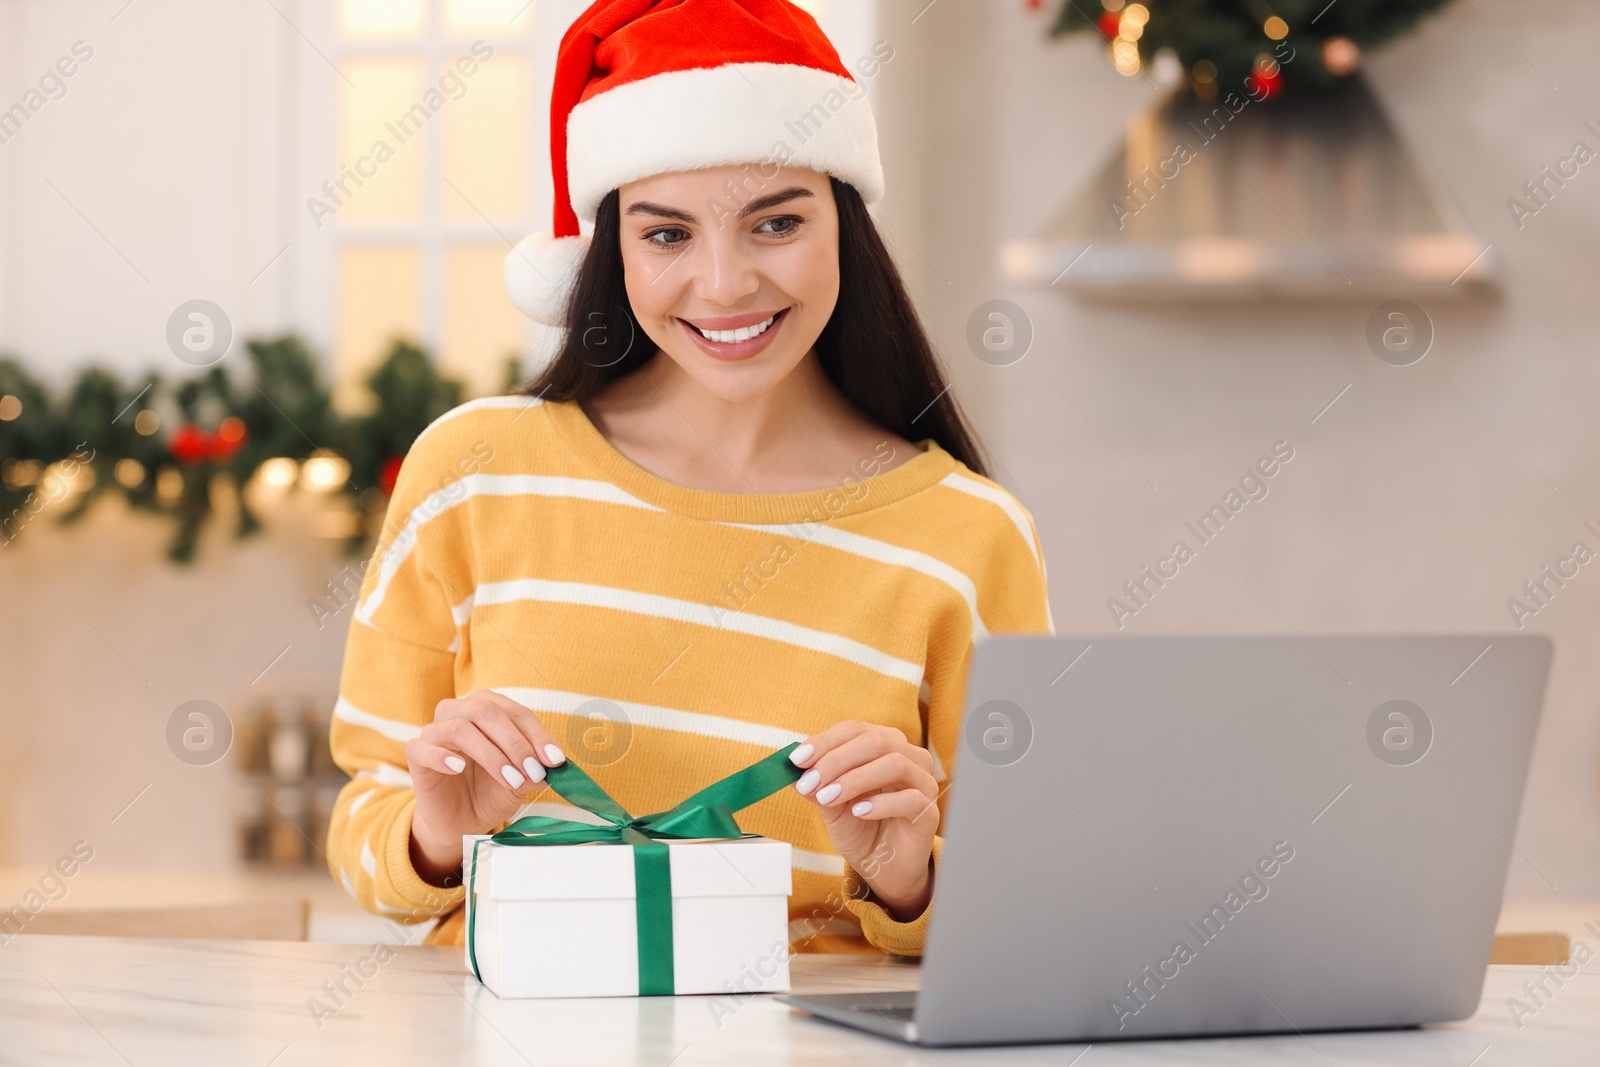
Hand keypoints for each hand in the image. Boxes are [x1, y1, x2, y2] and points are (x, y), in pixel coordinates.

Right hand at [404, 689, 565, 885]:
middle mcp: (459, 711)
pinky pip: (422, 748)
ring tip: (510, 779)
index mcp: (488, 709)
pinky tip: (459, 768)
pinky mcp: (416, 755)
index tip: (555, 760)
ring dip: (490, 754)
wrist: (461, 821)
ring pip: (459, 728)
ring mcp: (434, 731)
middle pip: (486, 711)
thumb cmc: (490, 791)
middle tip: (533, 770)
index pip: (516, 712)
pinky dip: (441, 756)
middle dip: (515, 742)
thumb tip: (552, 766)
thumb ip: (534, 770)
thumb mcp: (520, 781)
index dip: (537, 735)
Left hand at [789, 721, 939, 920]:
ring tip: (828, 797)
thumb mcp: (830, 805)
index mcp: (883, 744)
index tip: (797, 760)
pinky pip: (910, 798)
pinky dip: (880, 803)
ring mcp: (922, 781)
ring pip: (894, 763)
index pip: (854, 730)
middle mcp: (907, 756)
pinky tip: (858, 812)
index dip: (824, 741)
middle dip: (836, 760)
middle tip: (810, 782)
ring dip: (855, 779)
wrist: (883, 866)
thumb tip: (792, 770)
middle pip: (875, 741)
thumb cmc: (859, 828)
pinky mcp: (929, 810)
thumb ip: (816, 785)